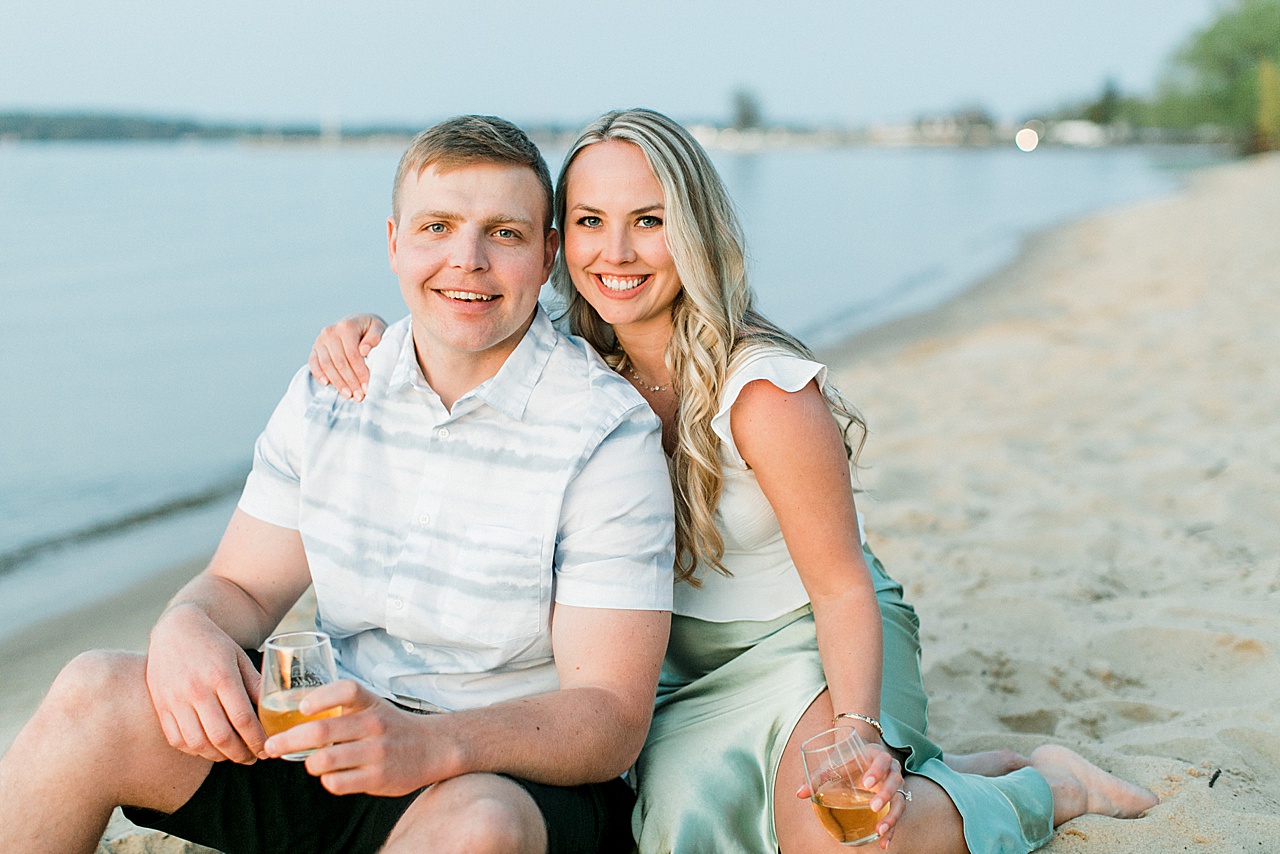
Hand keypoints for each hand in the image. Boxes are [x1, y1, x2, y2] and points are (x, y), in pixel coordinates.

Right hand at [145, 605, 266, 764]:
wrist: (175, 630)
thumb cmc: (214, 644)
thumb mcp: (240, 657)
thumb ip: (255, 684)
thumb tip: (274, 711)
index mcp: (222, 676)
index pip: (243, 719)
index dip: (257, 740)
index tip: (267, 749)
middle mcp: (196, 690)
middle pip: (221, 737)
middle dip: (241, 754)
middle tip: (253, 758)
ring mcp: (175, 700)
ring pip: (198, 743)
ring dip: (219, 756)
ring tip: (233, 756)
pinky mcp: (160, 706)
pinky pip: (177, 739)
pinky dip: (194, 750)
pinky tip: (209, 749)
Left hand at [264, 680, 451, 796]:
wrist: (432, 747)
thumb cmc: (391, 726)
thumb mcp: (372, 706)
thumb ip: (340, 708)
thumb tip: (294, 717)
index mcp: (370, 703)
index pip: (346, 690)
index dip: (320, 698)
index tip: (302, 707)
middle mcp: (374, 725)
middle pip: (322, 731)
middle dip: (288, 740)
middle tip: (271, 746)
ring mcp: (376, 753)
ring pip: (325, 760)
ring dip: (309, 764)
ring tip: (310, 762)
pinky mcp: (378, 778)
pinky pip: (337, 783)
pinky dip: (327, 780)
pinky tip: (331, 776)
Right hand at [307, 314, 385, 400]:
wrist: (355, 322)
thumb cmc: (368, 328)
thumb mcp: (377, 327)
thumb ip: (374, 337)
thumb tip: (364, 350)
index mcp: (346, 327)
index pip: (353, 354)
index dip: (360, 372)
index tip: (366, 387)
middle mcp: (330, 332)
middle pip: (339, 362)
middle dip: (350, 381)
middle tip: (359, 396)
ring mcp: (320, 340)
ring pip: (326, 365)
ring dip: (337, 382)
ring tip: (348, 395)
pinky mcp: (314, 348)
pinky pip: (313, 363)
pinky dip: (318, 374)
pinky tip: (327, 384)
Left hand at [796, 741, 906, 847]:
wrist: (864, 758)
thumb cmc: (849, 761)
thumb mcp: (836, 764)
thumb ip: (819, 777)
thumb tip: (799, 794)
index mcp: (877, 756)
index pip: (882, 760)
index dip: (877, 770)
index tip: (867, 782)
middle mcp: (891, 771)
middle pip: (894, 781)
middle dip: (885, 795)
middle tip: (873, 807)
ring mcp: (896, 787)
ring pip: (900, 801)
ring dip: (892, 816)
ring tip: (880, 830)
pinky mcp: (896, 802)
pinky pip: (897, 816)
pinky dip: (892, 830)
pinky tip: (884, 842)